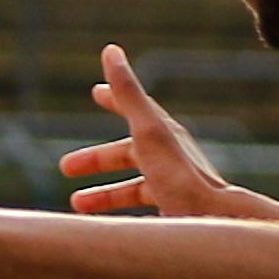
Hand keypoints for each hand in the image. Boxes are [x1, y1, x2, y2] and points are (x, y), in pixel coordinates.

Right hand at [60, 45, 278, 222]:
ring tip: (76, 204)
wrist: (213, 221)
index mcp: (164, 136)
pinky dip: (119, 214)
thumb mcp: (146, 131)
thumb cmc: (178, 177)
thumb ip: (128, 94)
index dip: (115, 99)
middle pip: (128, 154)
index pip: (137, 110)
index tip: (96, 92)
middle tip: (65, 167)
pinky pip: (142, 212)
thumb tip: (111, 51)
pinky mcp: (175, 215)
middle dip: (97, 159)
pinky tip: (108, 227)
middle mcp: (171, 159)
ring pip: (134, 187)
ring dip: (104, 192)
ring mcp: (174, 188)